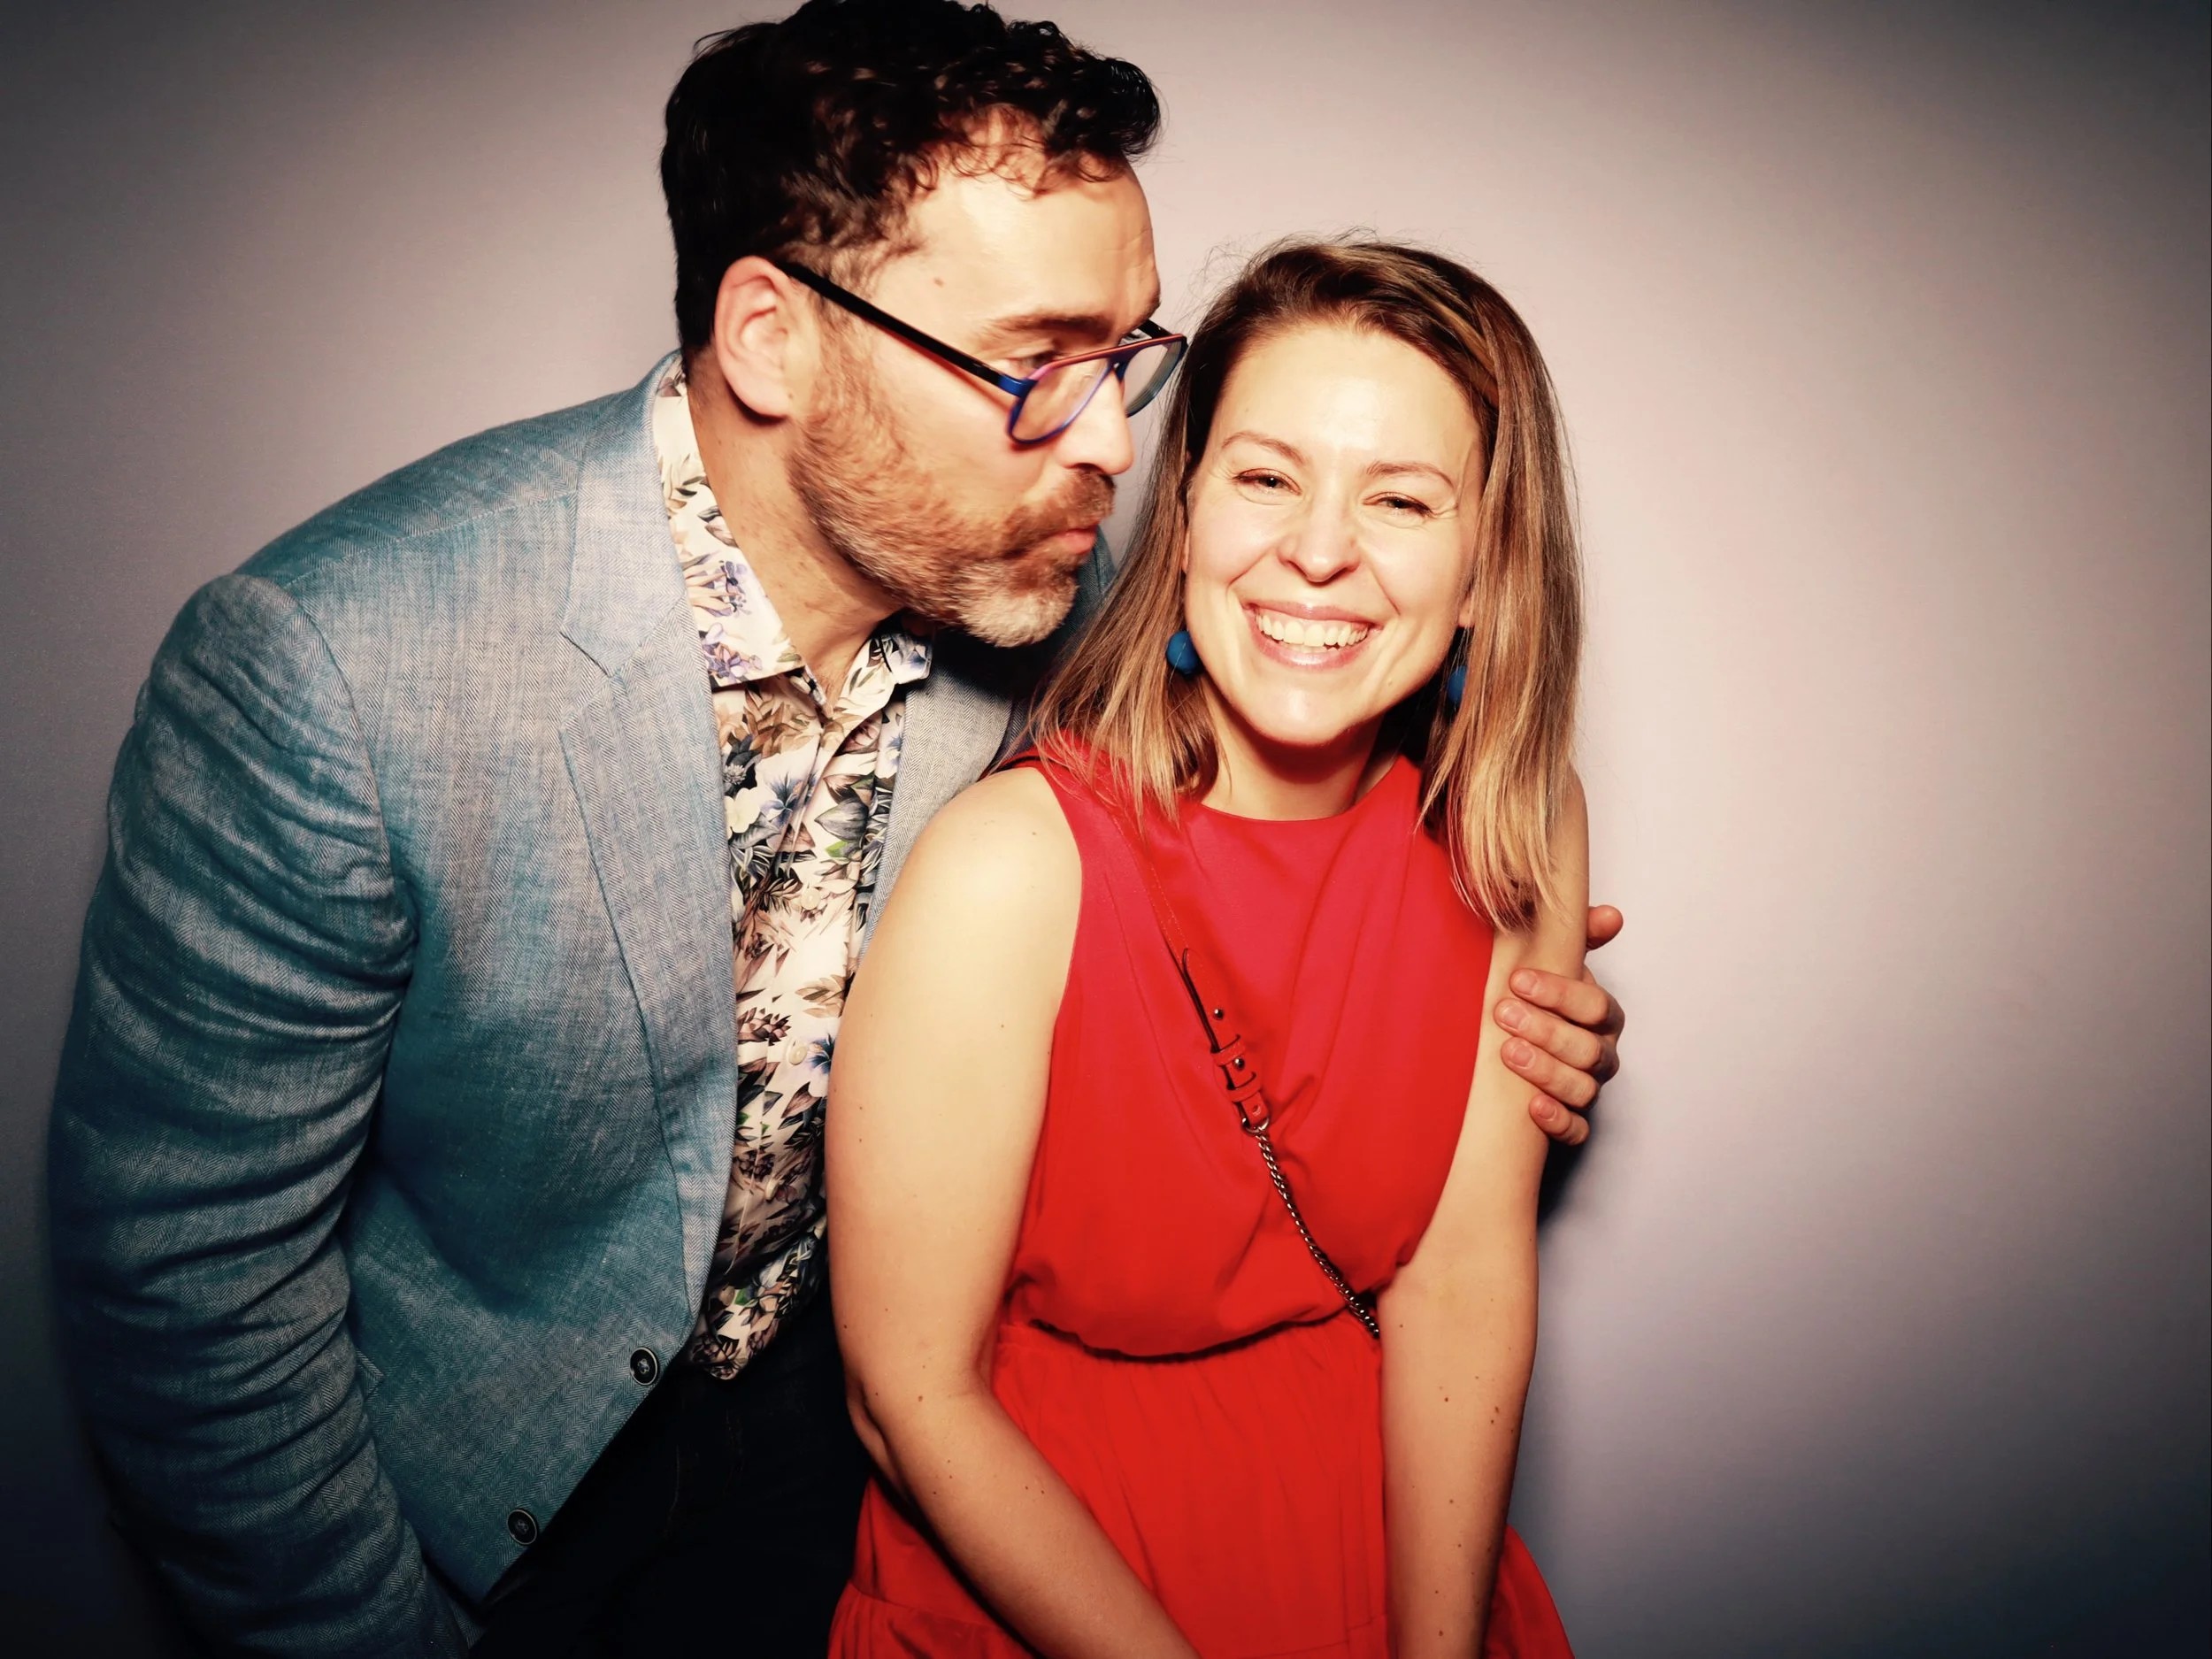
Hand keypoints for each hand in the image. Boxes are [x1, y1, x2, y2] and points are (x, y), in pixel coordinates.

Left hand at [1496, 905, 1623, 1146]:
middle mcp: (1600, 1052)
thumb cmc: (1537, 1003)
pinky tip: (1533, 1108)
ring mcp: (1589, 1088)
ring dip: (1547, 1071)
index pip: (1594, 1005)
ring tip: (1509, 1053)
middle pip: (1588, 1048)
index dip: (1559, 993)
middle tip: (1503, 1013)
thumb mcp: (1552, 966)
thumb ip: (1576, 937)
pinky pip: (1577, 1129)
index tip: (1518, 979)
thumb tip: (1611, 915)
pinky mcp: (1575, 1123)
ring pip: (1584, 1088)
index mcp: (1599, 1016)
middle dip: (1546, 1029)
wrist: (1515, 1053)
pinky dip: (1558, 1120)